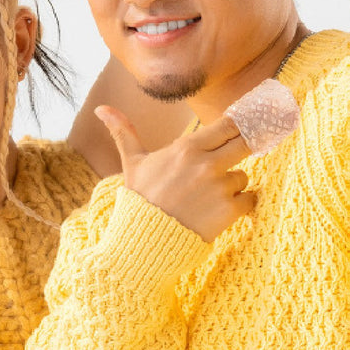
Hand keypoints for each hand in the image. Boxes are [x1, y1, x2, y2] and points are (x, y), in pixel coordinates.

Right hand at [96, 106, 255, 241]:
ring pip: (243, 176)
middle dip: (245, 148)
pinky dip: (239, 205)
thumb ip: (123, 131)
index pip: (228, 125)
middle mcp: (206, 164)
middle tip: (234, 158)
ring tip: (206, 197)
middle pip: (246, 143)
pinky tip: (217, 211)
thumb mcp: (132, 163)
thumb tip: (101, 108)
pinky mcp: (229, 211)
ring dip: (232, 184)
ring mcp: (220, 187)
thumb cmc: (139, 199)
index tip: (242, 126)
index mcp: (186, 147)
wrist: (144, 242)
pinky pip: (249, 199)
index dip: (240, 124)